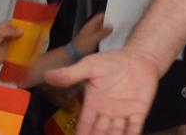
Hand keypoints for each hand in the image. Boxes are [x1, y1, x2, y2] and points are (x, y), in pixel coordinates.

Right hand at [46, 49, 160, 134]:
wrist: (138, 57)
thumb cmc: (112, 61)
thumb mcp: (89, 66)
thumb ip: (71, 74)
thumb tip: (46, 75)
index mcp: (93, 104)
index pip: (84, 124)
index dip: (81, 134)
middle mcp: (106, 113)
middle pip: (99, 133)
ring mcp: (123, 114)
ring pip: (115, 133)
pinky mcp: (139, 113)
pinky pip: (135, 128)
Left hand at [73, 13, 113, 55]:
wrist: (75, 54)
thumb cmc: (83, 44)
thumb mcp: (95, 38)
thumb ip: (103, 32)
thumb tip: (111, 27)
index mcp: (91, 24)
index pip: (100, 16)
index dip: (108, 15)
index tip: (116, 17)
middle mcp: (92, 28)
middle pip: (102, 22)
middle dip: (110, 23)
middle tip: (119, 25)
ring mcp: (93, 34)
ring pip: (102, 29)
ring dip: (108, 30)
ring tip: (117, 32)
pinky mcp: (94, 40)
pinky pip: (101, 36)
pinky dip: (106, 36)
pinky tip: (111, 39)